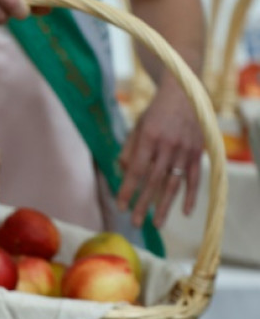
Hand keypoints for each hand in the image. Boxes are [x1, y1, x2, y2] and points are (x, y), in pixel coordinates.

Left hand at [117, 77, 203, 227]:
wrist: (185, 93)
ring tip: (156, 225)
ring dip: (165, 206)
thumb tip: (124, 174)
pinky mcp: (198, 152)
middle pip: (154, 181)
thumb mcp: (137, 127)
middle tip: (135, 223)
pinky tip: (185, 212)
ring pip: (174, 183)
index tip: (120, 206)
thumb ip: (130, 150)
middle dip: (143, 204)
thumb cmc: (155, 112)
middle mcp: (168, 145)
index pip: (136, 170)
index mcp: (149, 137)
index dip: (128, 190)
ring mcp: (185, 149)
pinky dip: (191, 196)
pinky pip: (195, 178)